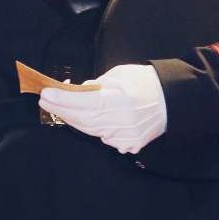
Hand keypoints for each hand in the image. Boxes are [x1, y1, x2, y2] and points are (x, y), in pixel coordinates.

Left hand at [39, 64, 166, 154]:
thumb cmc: (146, 82)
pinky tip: (86, 117)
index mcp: (121, 100)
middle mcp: (122, 121)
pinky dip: (92, 127)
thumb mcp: (121, 74)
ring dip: (73, 119)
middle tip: (46, 99)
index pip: (83, 102)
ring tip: (60, 107)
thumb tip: (79, 91)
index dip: (62, 99)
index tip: (46, 93)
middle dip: (61, 109)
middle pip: (83, 119)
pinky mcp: (129, 145)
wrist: (173, 101)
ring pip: (90, 130)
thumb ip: (98, 85)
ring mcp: (126, 136)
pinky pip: (103, 137)